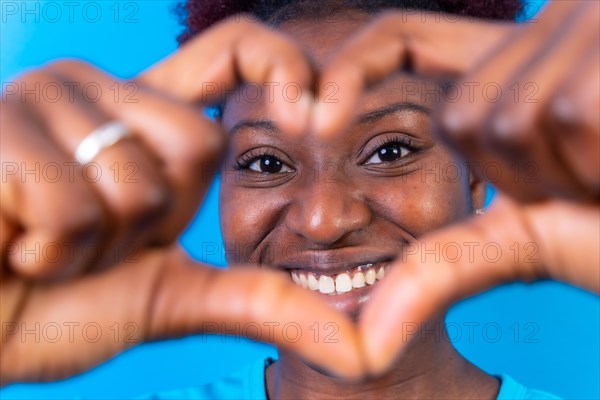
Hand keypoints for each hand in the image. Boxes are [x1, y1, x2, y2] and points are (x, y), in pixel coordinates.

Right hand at [0, 17, 360, 383]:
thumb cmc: (54, 306)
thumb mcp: (171, 297)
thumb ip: (259, 303)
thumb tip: (357, 348)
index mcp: (142, 120)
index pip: (232, 53)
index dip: (280, 65)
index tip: (309, 111)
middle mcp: (98, 93)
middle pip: (198, 142)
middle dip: (153, 222)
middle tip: (89, 240)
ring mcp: (45, 99)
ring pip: (139, 183)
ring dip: (96, 246)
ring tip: (42, 243)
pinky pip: (75, 206)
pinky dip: (51, 253)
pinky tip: (10, 244)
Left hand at [313, 0, 598, 373]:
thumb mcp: (526, 241)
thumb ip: (445, 266)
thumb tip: (363, 350)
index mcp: (515, 67)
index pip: (403, 42)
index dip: (352, 68)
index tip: (309, 117)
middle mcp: (552, 29)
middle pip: (463, 114)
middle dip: (520, 173)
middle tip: (596, 181)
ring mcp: (588, 23)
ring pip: (507, 118)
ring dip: (565, 170)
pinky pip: (564, 116)